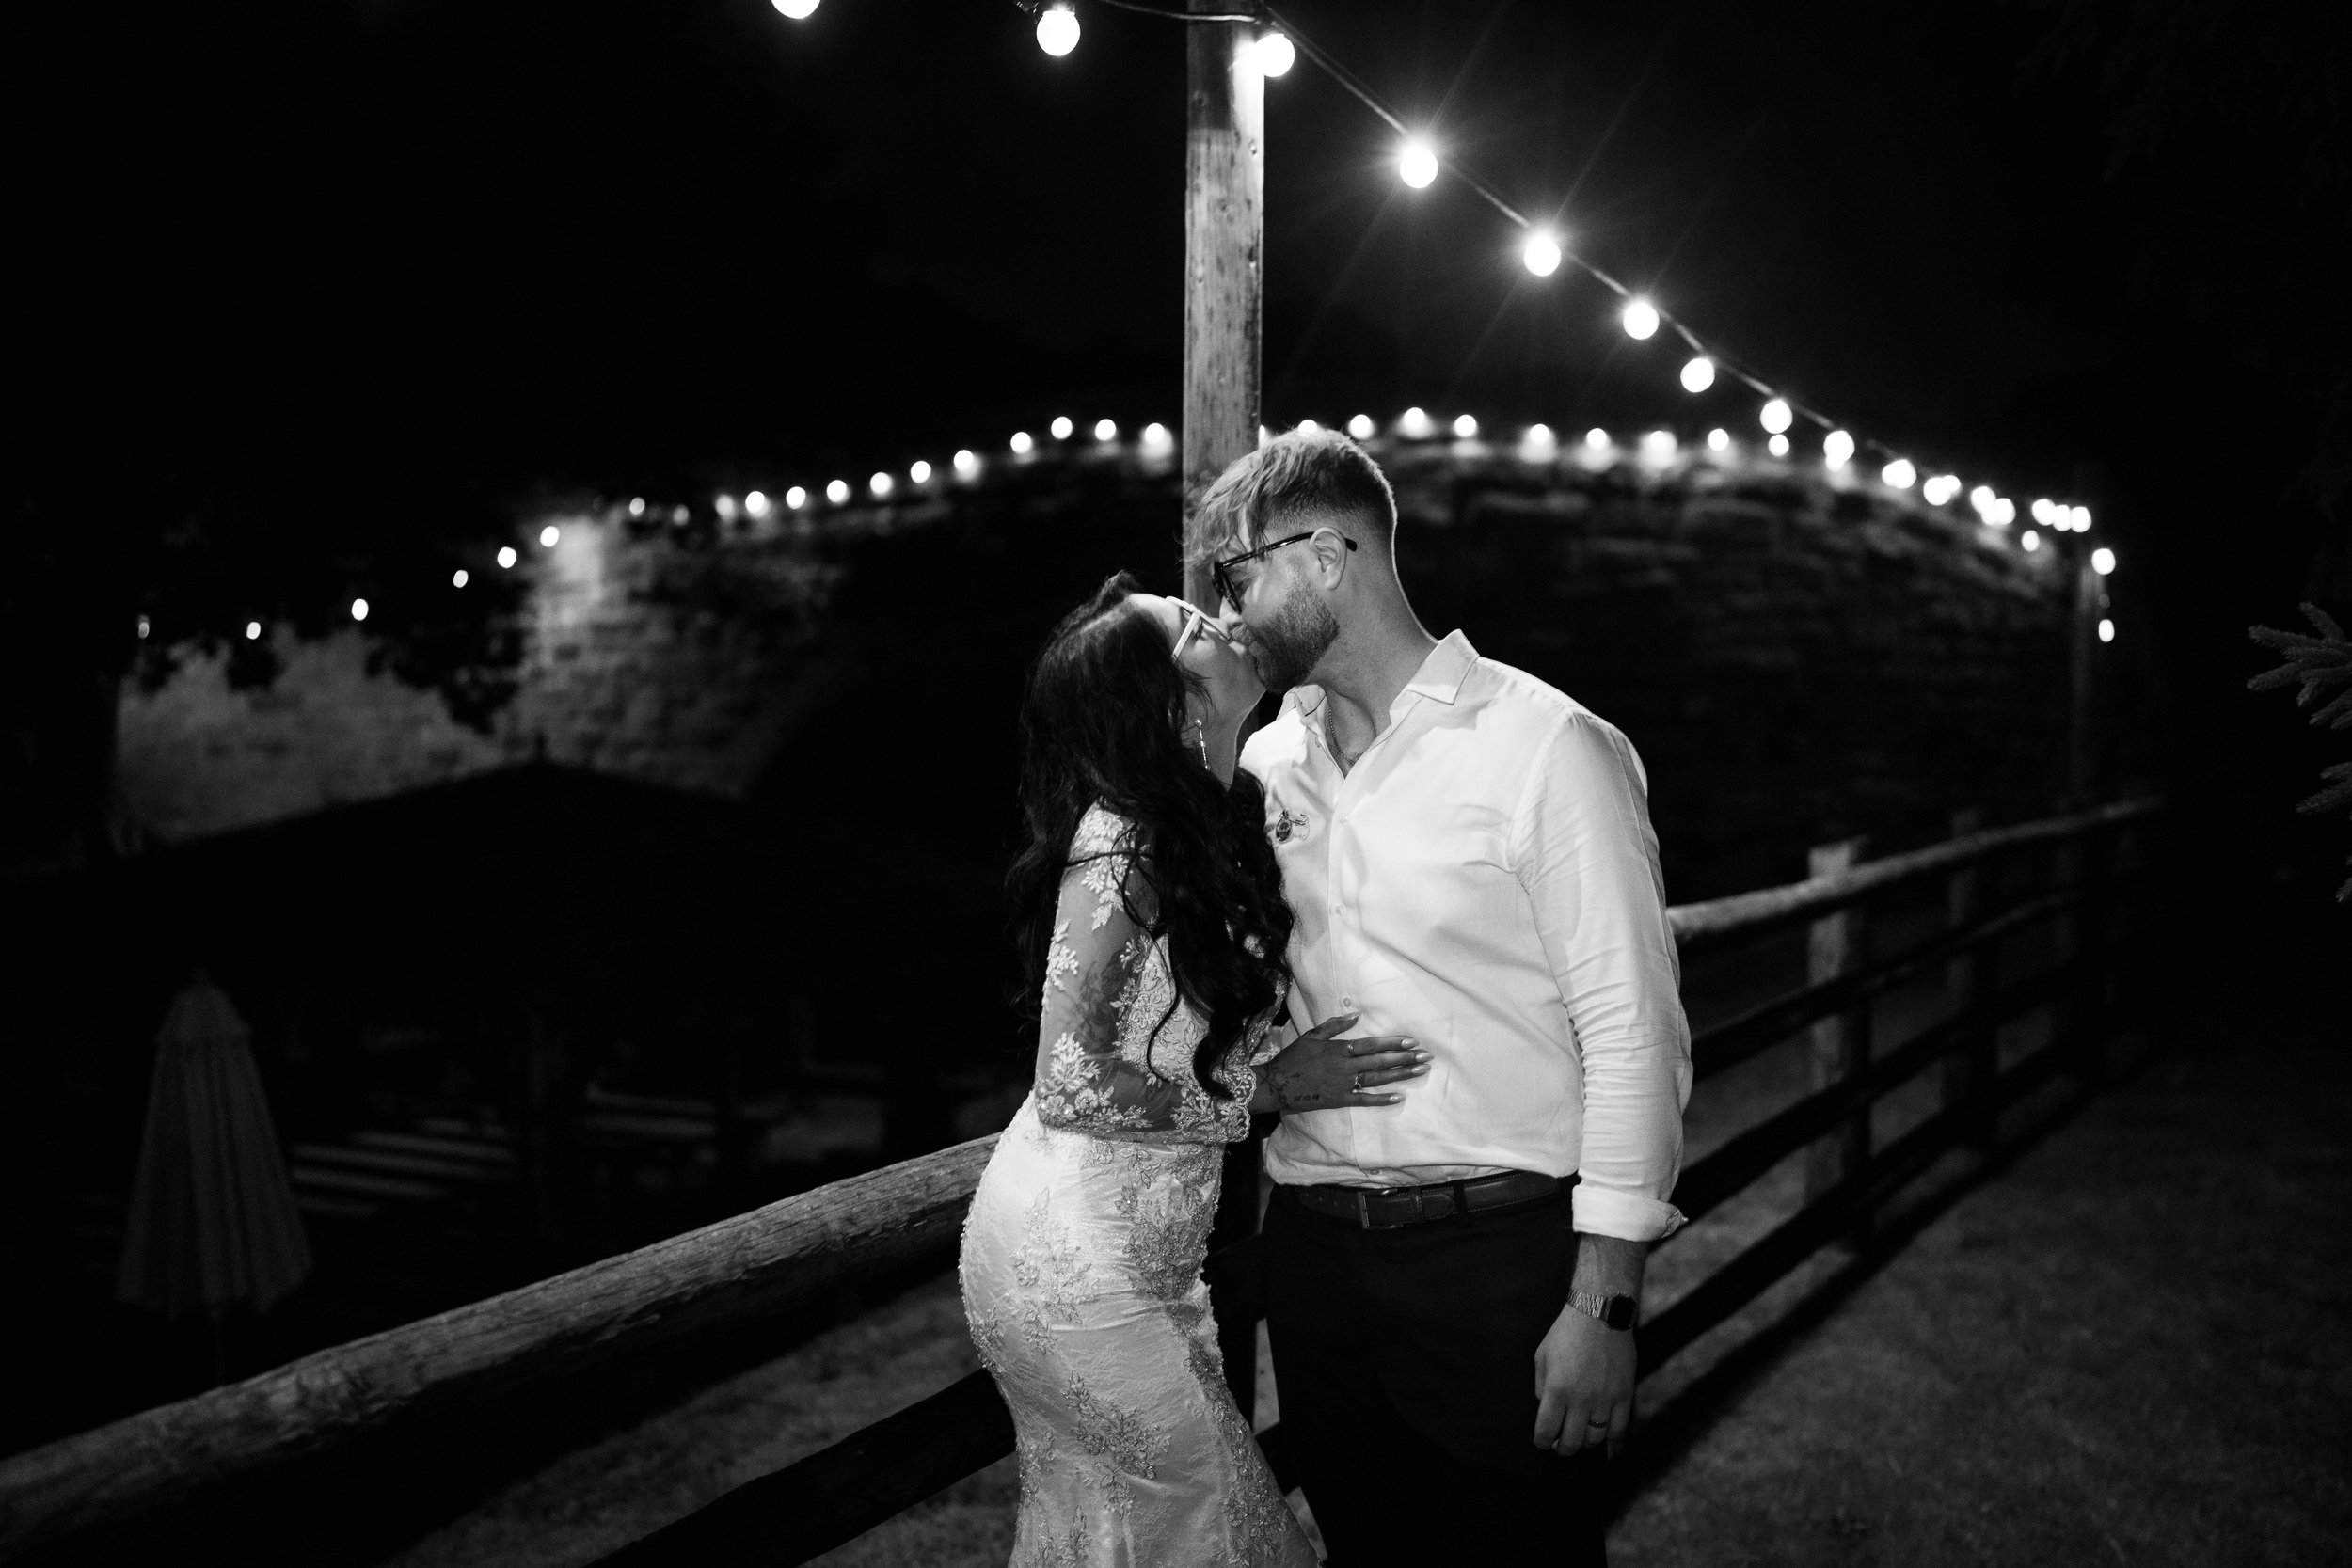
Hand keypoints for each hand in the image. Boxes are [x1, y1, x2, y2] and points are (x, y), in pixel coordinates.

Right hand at [1257, 1014, 1428, 1111]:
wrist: (1276, 1084)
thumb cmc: (1293, 1058)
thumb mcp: (1311, 1036)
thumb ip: (1334, 1026)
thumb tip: (1356, 1015)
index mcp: (1338, 1049)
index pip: (1371, 1045)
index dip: (1393, 1043)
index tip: (1411, 1041)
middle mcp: (1344, 1066)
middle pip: (1380, 1062)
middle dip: (1405, 1058)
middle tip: (1426, 1056)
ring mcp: (1343, 1084)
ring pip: (1377, 1079)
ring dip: (1400, 1075)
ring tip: (1419, 1071)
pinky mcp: (1339, 1099)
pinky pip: (1364, 1100)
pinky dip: (1381, 1099)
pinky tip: (1399, 1097)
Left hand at [1531, 1299, 1633, 1458]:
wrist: (1600, 1314)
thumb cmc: (1566, 1334)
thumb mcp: (1542, 1357)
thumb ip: (1541, 1388)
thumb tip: (1546, 1412)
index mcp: (1556, 1389)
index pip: (1546, 1431)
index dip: (1542, 1442)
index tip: (1543, 1442)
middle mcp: (1581, 1399)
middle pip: (1571, 1442)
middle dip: (1562, 1449)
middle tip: (1560, 1445)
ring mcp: (1605, 1399)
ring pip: (1595, 1440)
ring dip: (1585, 1442)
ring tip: (1580, 1435)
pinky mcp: (1624, 1395)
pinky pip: (1619, 1430)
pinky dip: (1610, 1440)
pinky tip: (1604, 1439)